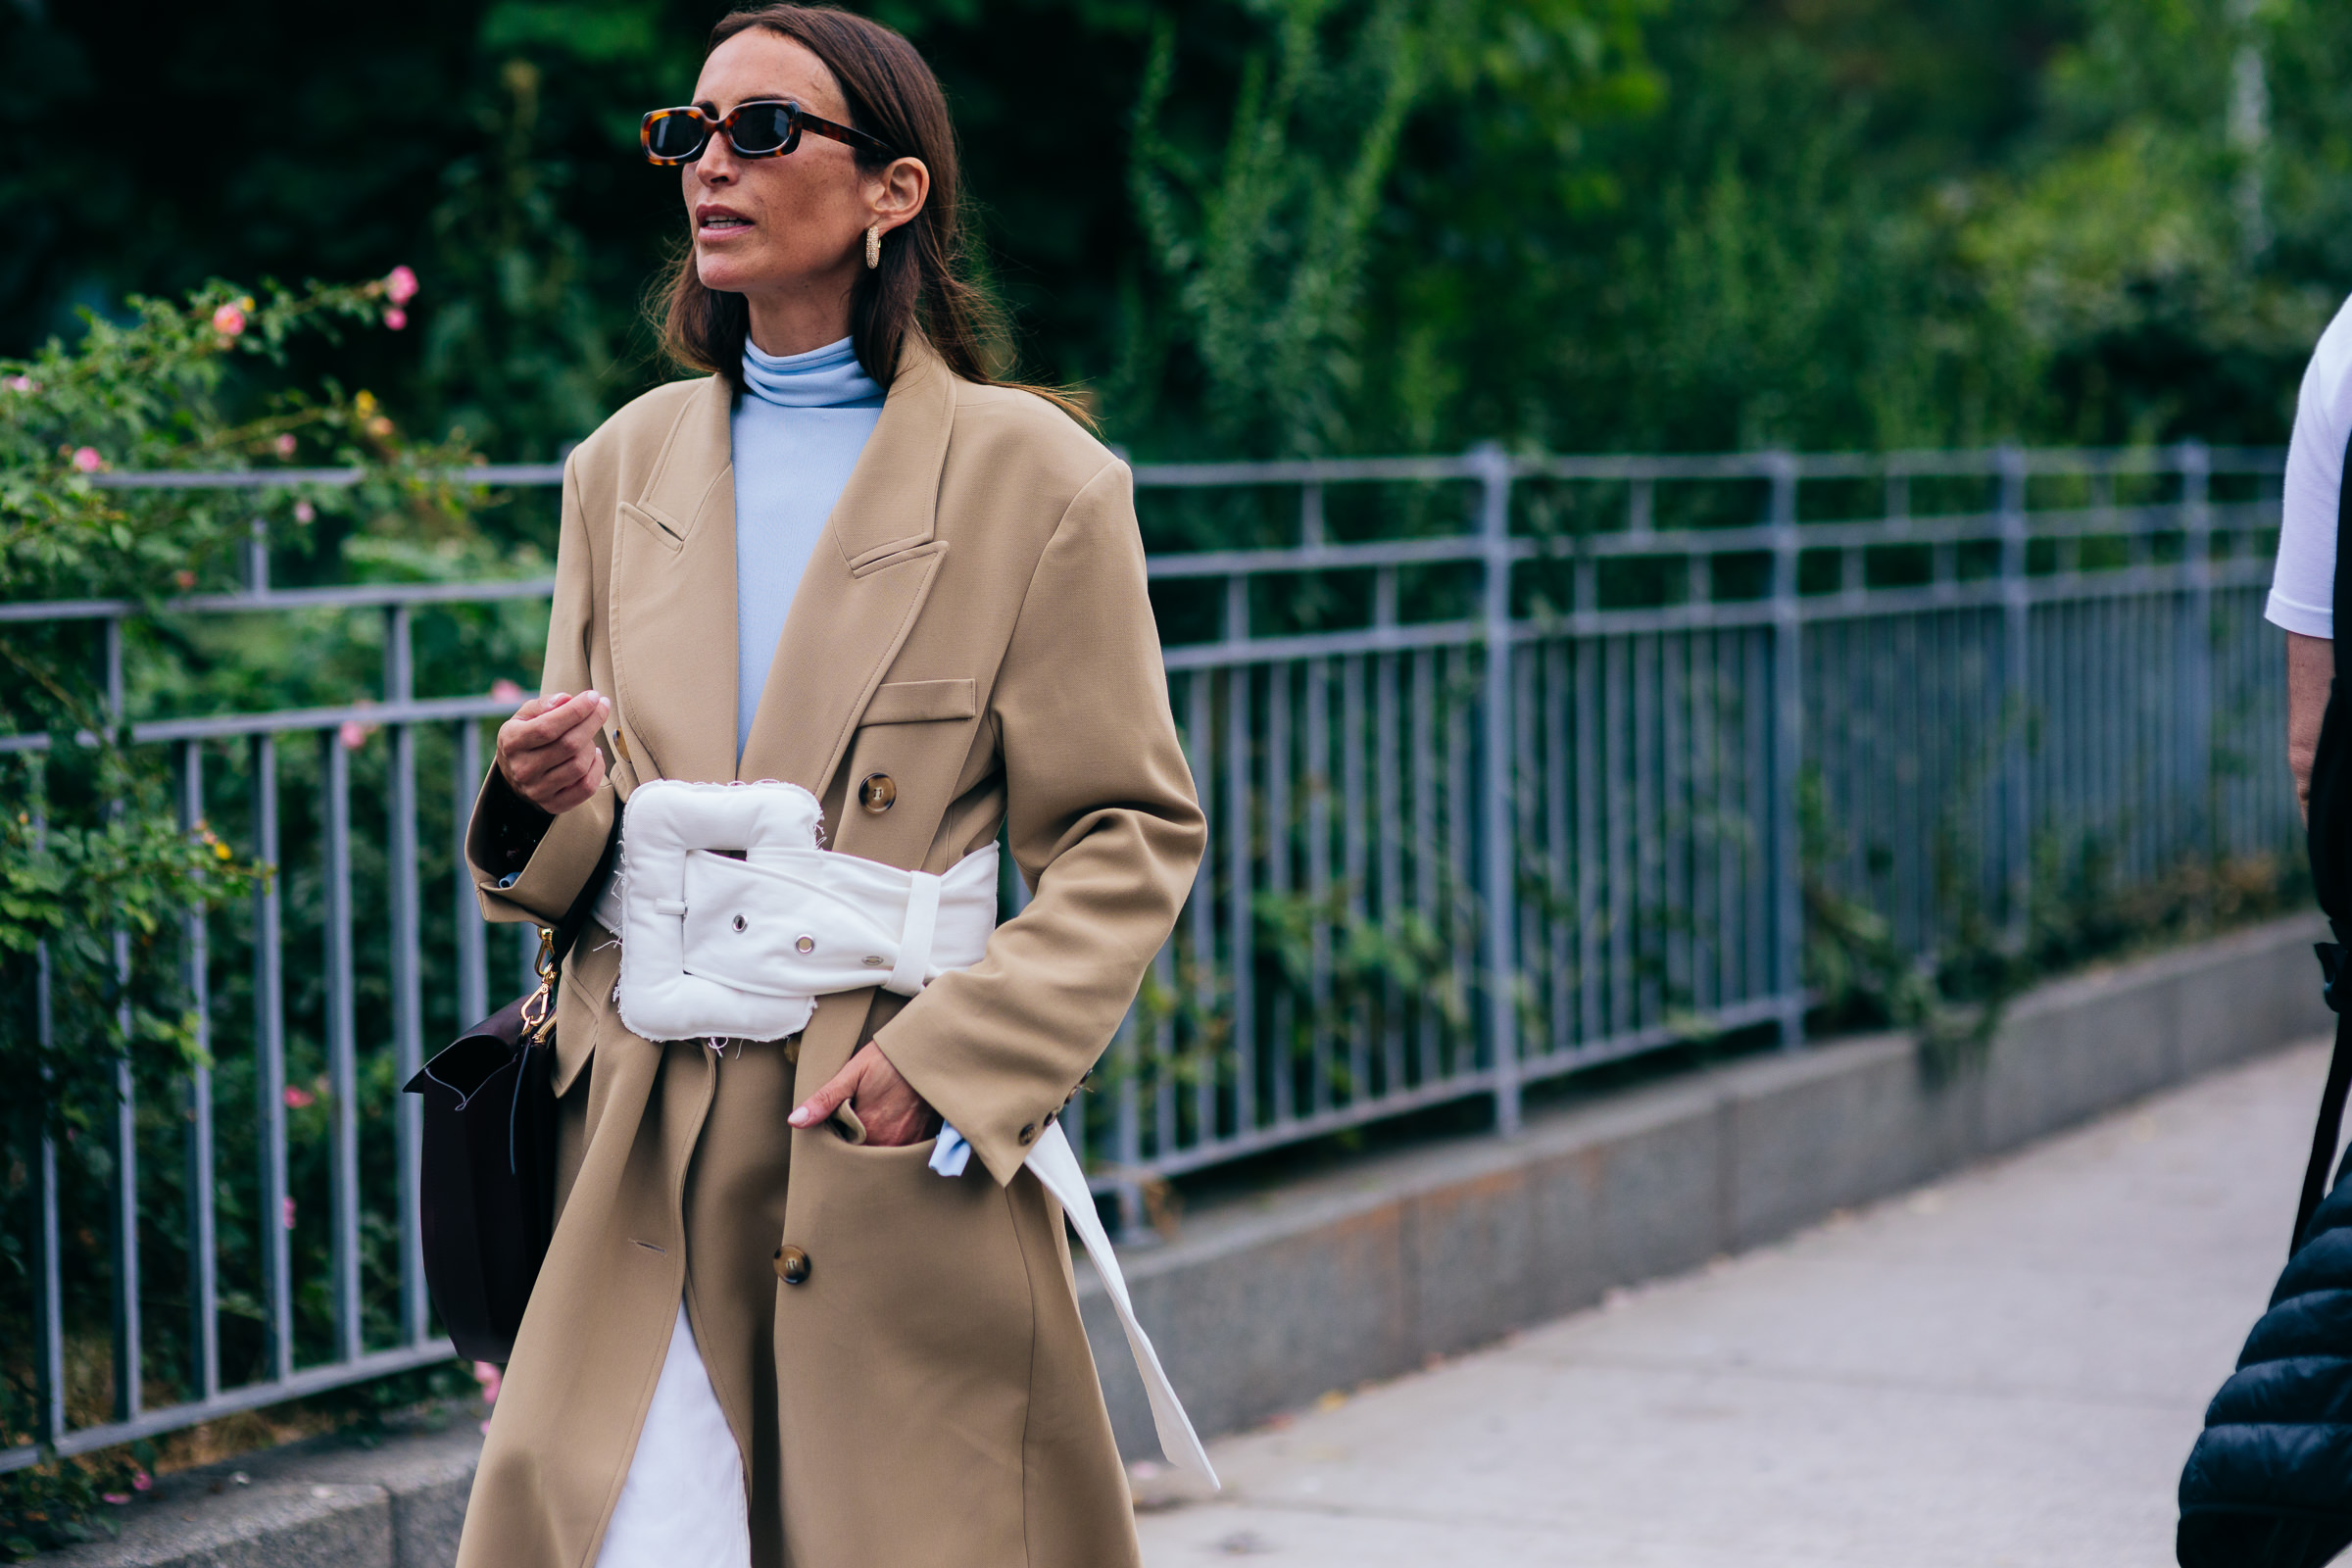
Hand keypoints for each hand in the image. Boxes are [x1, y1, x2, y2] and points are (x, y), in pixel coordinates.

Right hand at [496, 690, 610, 813]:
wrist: (515, 773)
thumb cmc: (526, 735)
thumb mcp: (525, 716)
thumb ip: (544, 704)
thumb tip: (566, 699)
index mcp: (512, 742)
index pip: (548, 727)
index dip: (576, 711)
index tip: (594, 697)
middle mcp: (522, 769)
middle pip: (569, 745)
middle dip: (592, 722)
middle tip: (603, 707)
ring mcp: (537, 790)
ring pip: (580, 766)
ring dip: (592, 745)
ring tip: (589, 735)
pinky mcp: (553, 805)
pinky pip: (586, 788)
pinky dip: (598, 768)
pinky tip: (595, 755)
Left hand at [790, 1042, 935, 1147]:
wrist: (927, 1049)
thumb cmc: (887, 1058)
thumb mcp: (852, 1073)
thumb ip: (824, 1100)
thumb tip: (795, 1121)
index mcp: (867, 1128)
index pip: (845, 1152)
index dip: (839, 1142)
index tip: (839, 1128)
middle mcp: (889, 1140)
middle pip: (865, 1155)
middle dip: (857, 1146)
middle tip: (856, 1124)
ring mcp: (909, 1140)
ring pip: (884, 1154)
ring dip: (876, 1145)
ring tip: (875, 1123)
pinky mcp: (924, 1136)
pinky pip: (905, 1151)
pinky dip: (896, 1142)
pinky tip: (894, 1124)